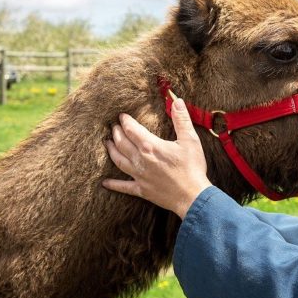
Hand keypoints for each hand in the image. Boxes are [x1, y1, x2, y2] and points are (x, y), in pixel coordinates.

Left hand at [103, 99, 211, 218]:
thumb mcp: (190, 140)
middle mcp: (140, 160)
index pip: (132, 129)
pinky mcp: (142, 190)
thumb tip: (177, 101)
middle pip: (122, 143)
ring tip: (107, 144)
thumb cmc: (192, 168)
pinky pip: (123, 187)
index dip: (125, 121)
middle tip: (114, 127)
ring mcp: (139, 176)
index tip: (121, 116)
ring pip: (119, 161)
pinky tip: (104, 183)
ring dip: (112, 151)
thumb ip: (182, 120)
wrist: (192, 196)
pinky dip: (113, 184)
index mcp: (150, 146)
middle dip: (116, 133)